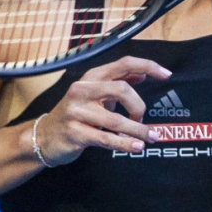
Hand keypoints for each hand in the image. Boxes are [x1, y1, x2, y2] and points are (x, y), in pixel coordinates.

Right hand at [32, 56, 170, 163]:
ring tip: (152, 137)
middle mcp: (82, 90)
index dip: (148, 66)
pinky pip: (106, 139)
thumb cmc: (76, 114)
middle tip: (142, 119)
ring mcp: (76, 112)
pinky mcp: (75, 132)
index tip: (167, 74)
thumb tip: (143, 73)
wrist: (44, 136)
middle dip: (140, 107)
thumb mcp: (96, 94)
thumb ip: (118, 82)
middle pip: (123, 89)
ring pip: (116, 120)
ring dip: (139, 130)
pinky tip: (137, 147)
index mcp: (91, 77)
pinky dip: (125, 144)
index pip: (123, 64)